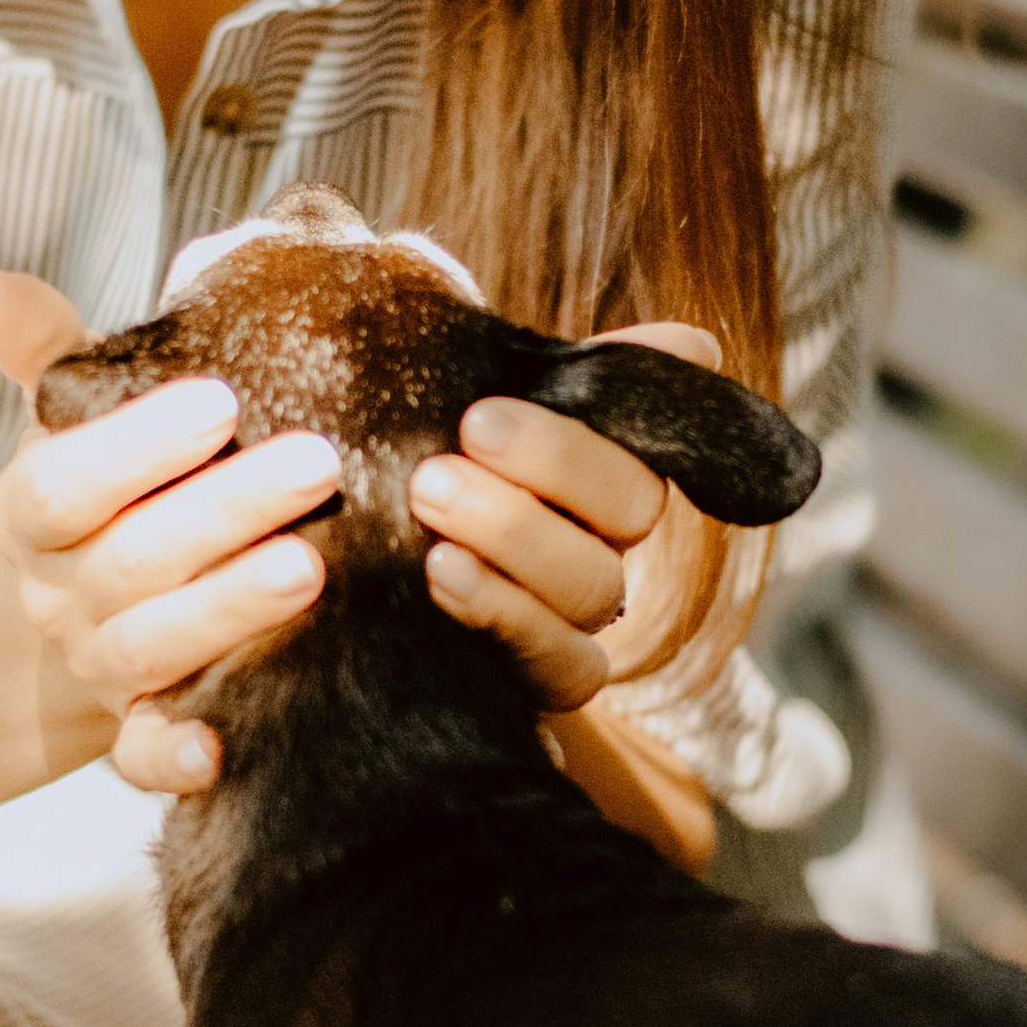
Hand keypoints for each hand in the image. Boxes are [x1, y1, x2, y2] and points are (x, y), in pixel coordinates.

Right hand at [0, 268, 337, 796]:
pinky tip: (219, 749)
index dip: (136, 446)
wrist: (102, 607)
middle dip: (225, 510)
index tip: (219, 399)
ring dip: (227, 610)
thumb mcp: (77, 417)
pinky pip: (143, 757)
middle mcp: (58, 596)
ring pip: (151, 647)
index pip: (63, 484)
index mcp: (29, 514)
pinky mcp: (139, 728)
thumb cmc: (115, 487)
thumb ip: (49, 354)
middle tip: (317, 462)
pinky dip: (172, 758)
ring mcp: (100, 666)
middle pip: (131, 559)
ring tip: (311, 568)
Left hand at [409, 321, 721, 713]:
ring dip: (514, 535)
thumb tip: (694, 346)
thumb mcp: (456, 400)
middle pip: (632, 503)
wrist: (331, 580)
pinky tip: (442, 575)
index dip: (611, 406)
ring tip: (428, 496)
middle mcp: (602, 536)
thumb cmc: (403, 466)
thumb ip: (553, 372)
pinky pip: (573, 669)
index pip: (644, 427)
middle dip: (549, 464)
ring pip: (597, 585)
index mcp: (594, 458)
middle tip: (457, 441)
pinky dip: (509, 617)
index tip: (486, 405)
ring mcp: (578, 614)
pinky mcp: (546, 681)